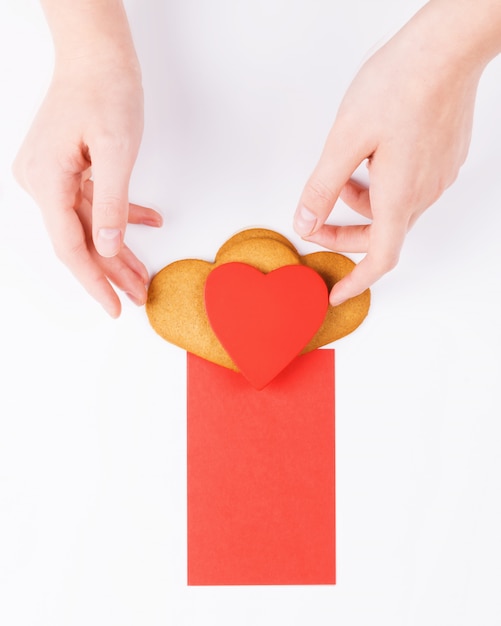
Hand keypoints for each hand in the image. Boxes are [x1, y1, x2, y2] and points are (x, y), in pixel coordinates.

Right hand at [13, 57, 158, 316]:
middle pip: (80, 240)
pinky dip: (121, 214)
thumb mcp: (116, 149)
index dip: (94, 281)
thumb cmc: (105, 90)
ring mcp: (52, 175)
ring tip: (144, 274)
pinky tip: (148, 223)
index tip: (112, 307)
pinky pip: (93, 203)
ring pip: (89, 225)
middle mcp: (42, 182)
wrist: (97, 54)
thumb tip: (107, 248)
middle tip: (138, 296)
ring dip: (119, 248)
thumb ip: (112, 202)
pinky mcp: (66, 168)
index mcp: (47, 180)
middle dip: (112, 271)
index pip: (71, 246)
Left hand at [294, 1, 498, 305]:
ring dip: (362, 204)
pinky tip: (370, 156)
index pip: (380, 258)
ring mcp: (438, 176)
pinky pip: (408, 188)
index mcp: (399, 196)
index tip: (337, 293)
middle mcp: (424, 192)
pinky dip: (381, 186)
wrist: (447, 47)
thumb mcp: (345, 140)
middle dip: (345, 235)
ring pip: (393, 209)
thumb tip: (305, 222)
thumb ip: (322, 188)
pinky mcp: (444, 159)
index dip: (356, 281)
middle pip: (382, 235)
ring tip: (343, 173)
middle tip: (317, 221)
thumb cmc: (400, 85)